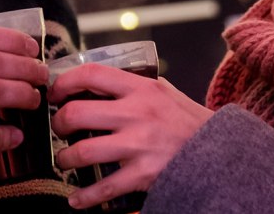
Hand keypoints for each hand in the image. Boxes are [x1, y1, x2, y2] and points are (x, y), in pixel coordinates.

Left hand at [48, 64, 213, 209]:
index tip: (55, 93)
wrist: (217, 150)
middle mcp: (137, 113)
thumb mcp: (162, 91)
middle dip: (58, 124)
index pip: (91, 74)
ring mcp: (138, 145)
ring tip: (65, 161)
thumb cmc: (186, 121)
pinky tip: (76, 198)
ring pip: (82, 152)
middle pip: (77, 114)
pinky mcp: (142, 174)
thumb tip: (94, 85)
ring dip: (64, 159)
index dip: (64, 83)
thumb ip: (132, 87)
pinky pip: (103, 187)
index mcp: (141, 88)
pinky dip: (84, 196)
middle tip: (59, 129)